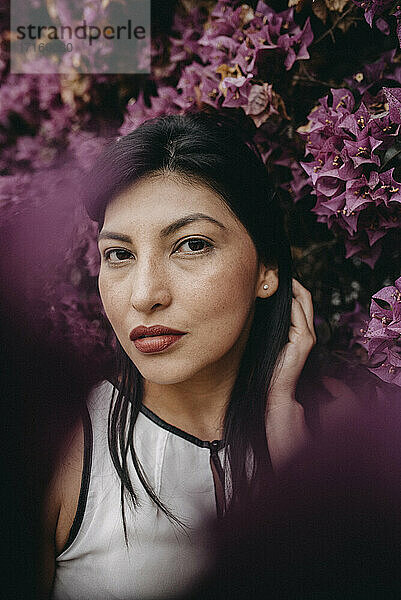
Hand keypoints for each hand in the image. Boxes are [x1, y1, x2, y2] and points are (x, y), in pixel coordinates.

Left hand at [267, 278, 316, 408]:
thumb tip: (259, 303)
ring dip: (291, 288)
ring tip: (277, 278)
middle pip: (305, 297)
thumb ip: (272, 324)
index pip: (300, 301)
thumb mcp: (270, 340)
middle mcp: (308, 331)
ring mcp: (308, 336)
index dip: (291, 287)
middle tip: (277, 270)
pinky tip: (279, 295)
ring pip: (303, 302)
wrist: (275, 390)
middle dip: (293, 282)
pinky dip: (290, 303)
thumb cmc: (269, 367)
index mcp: (301, 331)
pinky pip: (298, 315)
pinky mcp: (304, 340)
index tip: (275, 276)